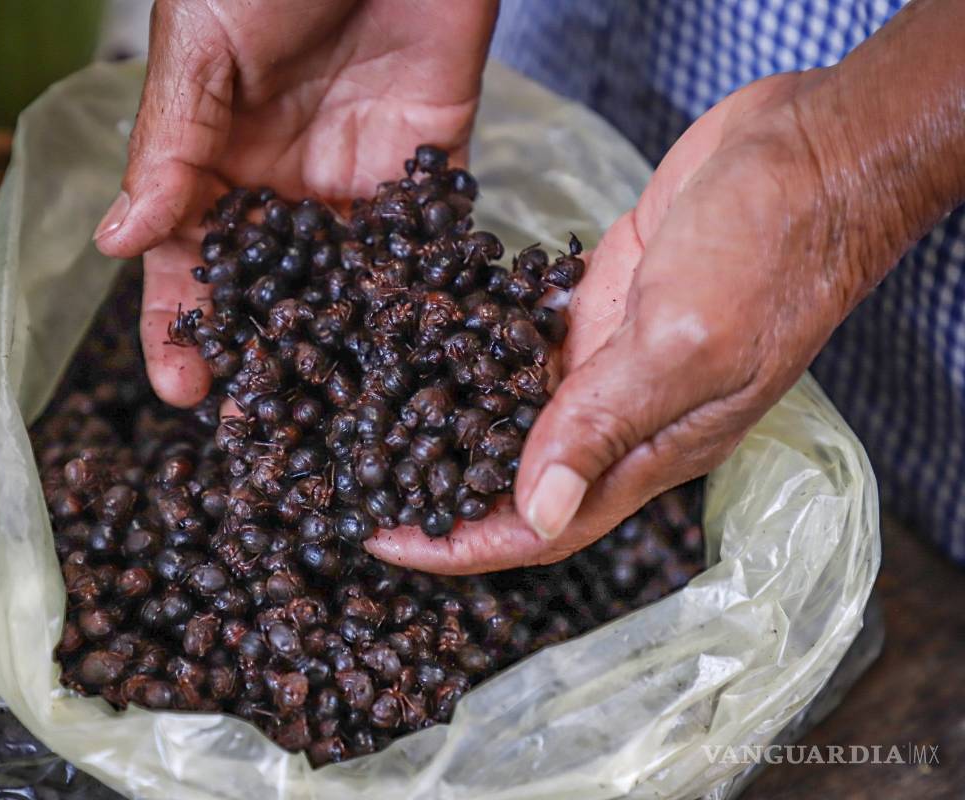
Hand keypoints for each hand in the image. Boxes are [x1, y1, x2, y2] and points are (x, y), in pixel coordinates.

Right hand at [95, 0, 497, 406]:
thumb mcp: (199, 45)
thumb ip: (169, 145)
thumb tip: (115, 243)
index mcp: (212, 153)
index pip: (187, 257)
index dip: (180, 324)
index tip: (181, 390)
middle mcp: (282, 180)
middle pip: (270, 288)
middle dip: (265, 356)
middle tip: (268, 428)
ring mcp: (356, 177)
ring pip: (347, 279)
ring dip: (345, 345)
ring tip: (349, 417)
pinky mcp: (426, 163)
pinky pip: (426, 240)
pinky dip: (426, 291)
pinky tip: (427, 352)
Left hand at [366, 70, 882, 572]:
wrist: (806, 157)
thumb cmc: (770, 251)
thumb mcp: (685, 344)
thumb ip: (607, 424)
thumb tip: (536, 515)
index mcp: (652, 450)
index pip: (544, 527)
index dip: (463, 544)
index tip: (383, 540)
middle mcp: (622, 417)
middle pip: (516, 479)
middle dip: (440, 490)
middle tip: (355, 482)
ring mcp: (604, 360)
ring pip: (512, 413)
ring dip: (446, 421)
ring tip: (365, 419)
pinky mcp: (593, 307)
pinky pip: (517, 346)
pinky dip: (468, 351)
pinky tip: (419, 341)